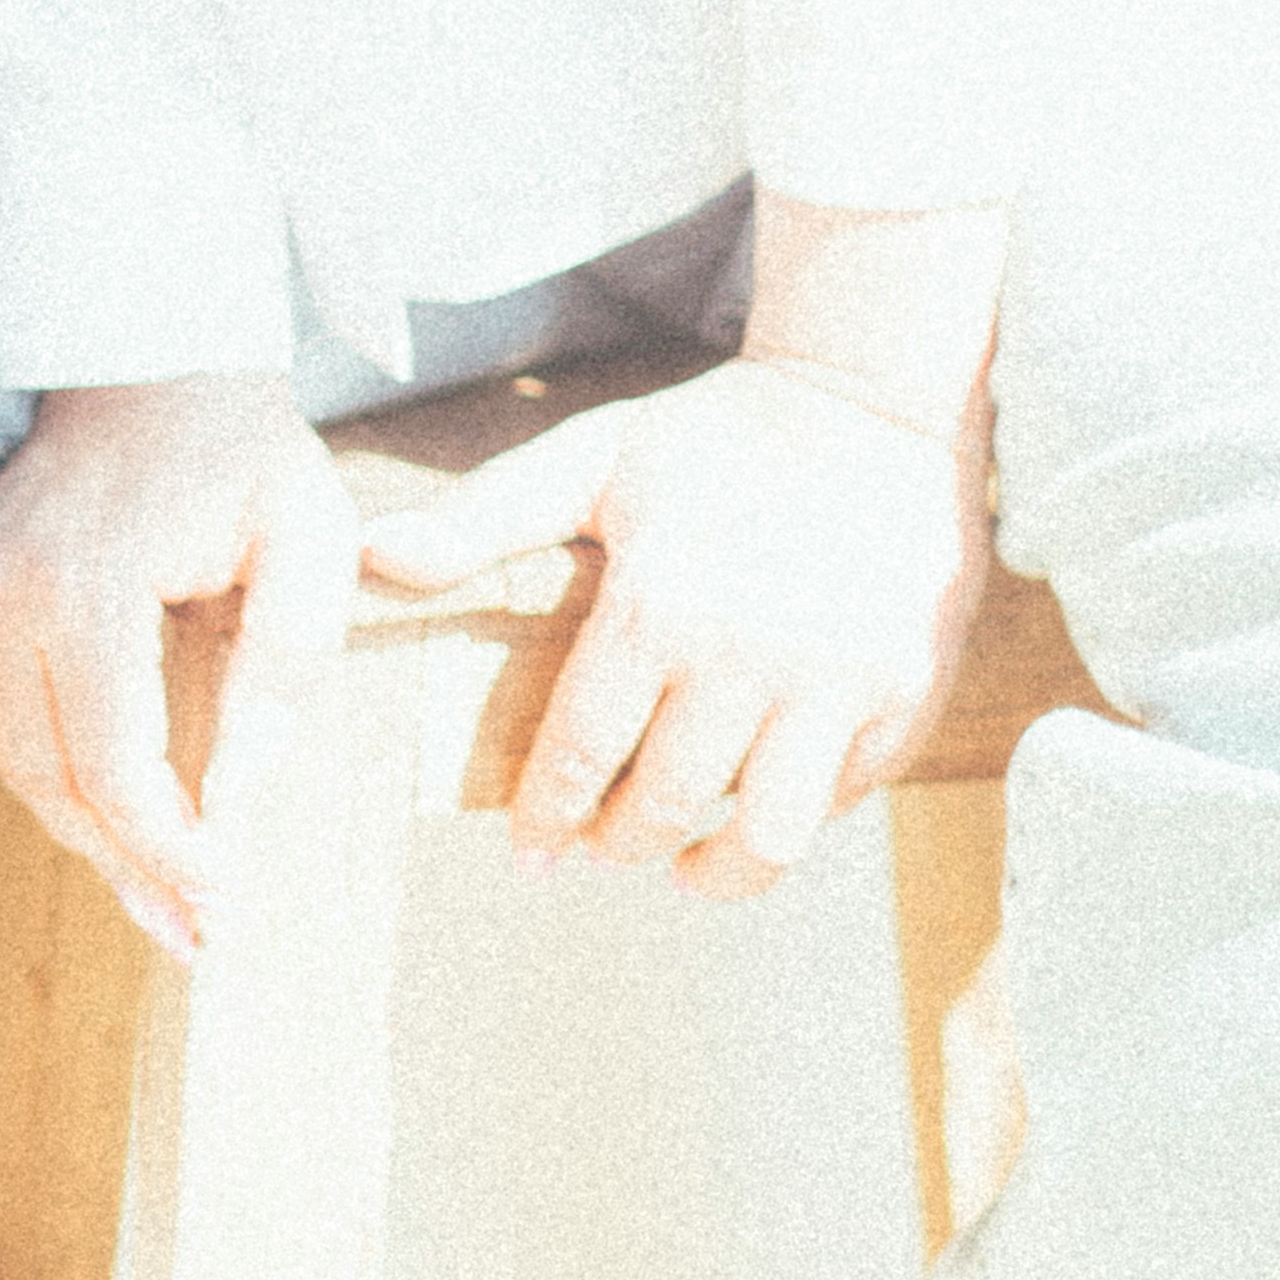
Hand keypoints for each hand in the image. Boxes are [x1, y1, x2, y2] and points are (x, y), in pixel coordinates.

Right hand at [0, 372, 359, 961]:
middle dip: (124, 868)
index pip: (112, 760)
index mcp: (89, 579)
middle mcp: (4, 590)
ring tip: (165, 901)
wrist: (151, 352)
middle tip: (193, 936)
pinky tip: (120, 822)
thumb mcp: (306, 543)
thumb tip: (239, 800)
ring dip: (87, 837)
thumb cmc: (244, 450)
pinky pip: (3, 717)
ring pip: (15, 760)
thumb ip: (284, 670)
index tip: (224, 899)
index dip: (165, 847)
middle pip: (49, 778)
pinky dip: (59, 777)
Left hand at [353, 352, 994, 901]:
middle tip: (602, 847)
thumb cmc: (719, 437)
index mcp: (660, 602)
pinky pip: (839, 800)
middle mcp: (750, 653)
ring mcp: (837, 682)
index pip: (580, 753)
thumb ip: (485, 515)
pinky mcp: (904, 696)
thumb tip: (375, 557)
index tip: (531, 850)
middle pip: (664, 810)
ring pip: (765, 839)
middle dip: (619, 844)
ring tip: (686, 865)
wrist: (880, 404)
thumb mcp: (597, 459)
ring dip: (713, 874)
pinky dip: (793, 815)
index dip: (547, 816)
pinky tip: (759, 795)